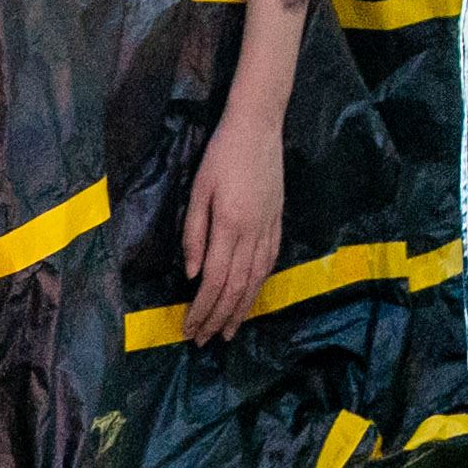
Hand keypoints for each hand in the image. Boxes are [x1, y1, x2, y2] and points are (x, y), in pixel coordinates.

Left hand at [181, 93, 288, 341]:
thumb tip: (192, 274)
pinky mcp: (278, 222)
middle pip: (236, 288)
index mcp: (230, 226)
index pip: (215, 281)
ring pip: (256, 280)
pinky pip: (269, 264)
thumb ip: (195, 233)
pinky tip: (251, 298)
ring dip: (241, 310)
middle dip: (219, 318)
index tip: (189, 329)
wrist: (258, 126)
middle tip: (204, 341)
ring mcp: (269, 229)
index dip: (202, 309)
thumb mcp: (199, 190)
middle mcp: (253, 234)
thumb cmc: (221, 155)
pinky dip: (259, 287)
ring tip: (229, 332)